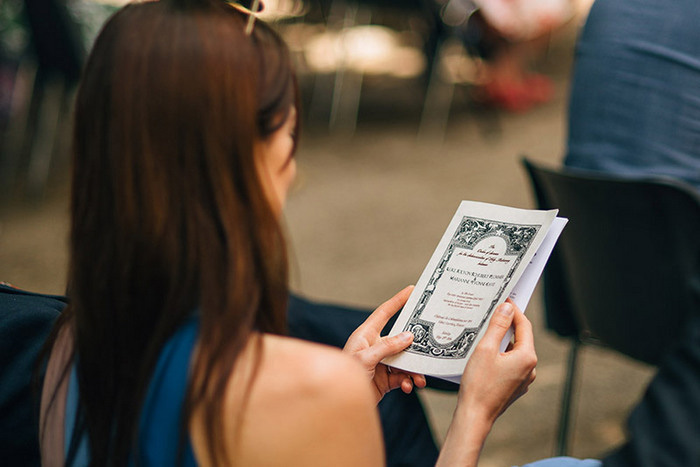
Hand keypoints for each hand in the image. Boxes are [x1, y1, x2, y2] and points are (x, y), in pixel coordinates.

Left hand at [343, 286, 426, 402]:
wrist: (339, 402)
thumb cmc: (344, 376)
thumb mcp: (366, 358)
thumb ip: (387, 347)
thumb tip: (408, 336)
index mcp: (366, 335)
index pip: (384, 313)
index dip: (397, 300)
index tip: (411, 290)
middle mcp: (374, 346)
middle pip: (400, 339)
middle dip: (415, 346)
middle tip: (429, 346)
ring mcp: (381, 363)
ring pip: (404, 361)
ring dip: (413, 370)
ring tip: (419, 379)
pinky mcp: (385, 379)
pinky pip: (402, 377)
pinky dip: (408, 382)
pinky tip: (409, 387)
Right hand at [436, 300, 536, 466]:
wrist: (475, 415)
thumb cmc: (479, 384)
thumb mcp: (486, 348)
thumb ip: (498, 325)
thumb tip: (507, 307)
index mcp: (527, 357)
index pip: (524, 326)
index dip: (514, 311)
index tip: (504, 300)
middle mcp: (530, 368)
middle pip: (520, 338)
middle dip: (506, 326)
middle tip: (491, 314)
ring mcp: (524, 379)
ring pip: (514, 352)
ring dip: (502, 342)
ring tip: (484, 334)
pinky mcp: (515, 386)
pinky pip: (510, 364)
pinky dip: (500, 356)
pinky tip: (485, 355)